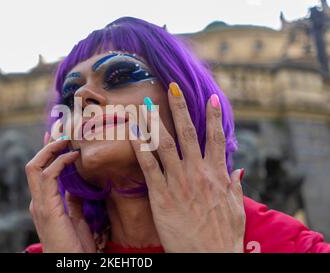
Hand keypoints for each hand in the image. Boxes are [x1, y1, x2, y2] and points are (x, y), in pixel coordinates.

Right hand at [25, 138, 95, 252]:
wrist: (68, 263)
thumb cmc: (74, 247)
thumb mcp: (76, 220)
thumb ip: (72, 203)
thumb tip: (73, 188)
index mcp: (44, 203)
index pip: (41, 171)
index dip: (48, 153)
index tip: (60, 138)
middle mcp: (37, 201)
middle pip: (34, 165)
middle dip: (46, 146)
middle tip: (61, 131)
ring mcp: (39, 204)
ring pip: (35, 166)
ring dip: (50, 149)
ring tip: (66, 139)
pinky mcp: (46, 207)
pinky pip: (48, 176)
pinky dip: (59, 162)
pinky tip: (72, 156)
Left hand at [130, 82, 244, 251]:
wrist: (208, 257)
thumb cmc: (223, 236)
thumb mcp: (237, 209)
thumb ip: (236, 187)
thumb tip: (238, 170)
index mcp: (217, 175)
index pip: (216, 138)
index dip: (214, 117)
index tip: (211, 98)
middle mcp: (198, 172)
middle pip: (188, 133)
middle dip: (180, 108)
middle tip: (173, 87)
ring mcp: (178, 182)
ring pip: (165, 144)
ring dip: (154, 122)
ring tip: (145, 104)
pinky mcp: (161, 194)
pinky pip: (149, 166)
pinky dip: (140, 148)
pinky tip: (133, 133)